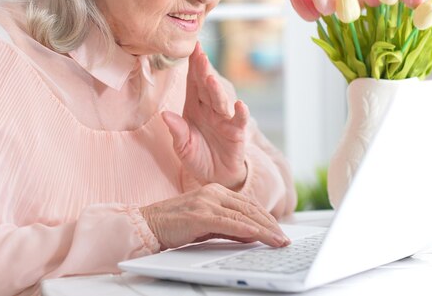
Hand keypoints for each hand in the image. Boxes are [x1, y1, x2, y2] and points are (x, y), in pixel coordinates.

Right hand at [140, 183, 289, 249]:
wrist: (147, 224)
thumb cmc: (173, 225)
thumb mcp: (206, 224)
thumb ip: (228, 226)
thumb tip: (251, 233)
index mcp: (215, 191)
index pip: (248, 204)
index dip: (266, 218)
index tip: (279, 230)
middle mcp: (213, 192)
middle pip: (250, 208)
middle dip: (270, 225)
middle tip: (284, 239)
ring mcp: (207, 202)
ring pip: (244, 215)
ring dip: (265, 230)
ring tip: (278, 241)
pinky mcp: (200, 215)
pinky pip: (229, 223)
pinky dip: (247, 230)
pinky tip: (258, 237)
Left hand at [162, 43, 248, 189]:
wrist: (217, 177)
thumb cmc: (199, 157)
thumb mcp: (182, 148)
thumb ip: (177, 131)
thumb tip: (165, 115)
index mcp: (194, 107)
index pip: (192, 83)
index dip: (192, 66)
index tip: (191, 48)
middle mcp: (210, 109)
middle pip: (206, 87)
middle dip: (203, 70)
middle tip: (199, 54)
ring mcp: (224, 119)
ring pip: (220, 101)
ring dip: (216, 90)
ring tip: (210, 79)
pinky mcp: (237, 133)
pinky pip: (239, 121)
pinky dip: (240, 113)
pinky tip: (239, 105)